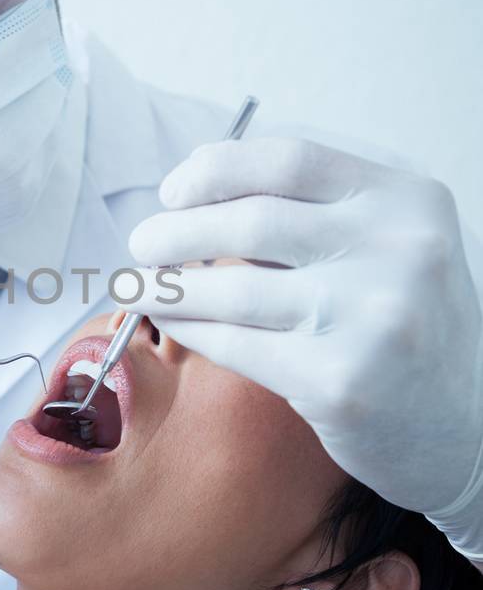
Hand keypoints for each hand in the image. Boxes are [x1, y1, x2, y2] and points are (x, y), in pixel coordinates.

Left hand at [129, 138, 482, 554]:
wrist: (471, 429)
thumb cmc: (409, 329)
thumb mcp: (391, 248)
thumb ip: (316, 212)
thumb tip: (197, 186)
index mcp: (407, 202)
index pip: (290, 160)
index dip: (216, 170)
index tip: (175, 191)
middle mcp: (398, 251)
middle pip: (252, 220)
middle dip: (177, 230)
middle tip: (143, 243)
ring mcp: (372, 318)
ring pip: (233, 287)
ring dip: (169, 285)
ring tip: (140, 285)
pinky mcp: (340, 382)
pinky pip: (238, 344)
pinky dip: (193, 330)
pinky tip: (175, 325)